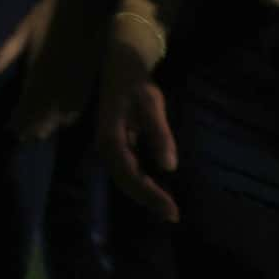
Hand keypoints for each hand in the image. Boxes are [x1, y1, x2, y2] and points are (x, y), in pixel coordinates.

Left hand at [0, 0, 93, 142]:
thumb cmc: (48, 12)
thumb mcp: (22, 30)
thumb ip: (6, 53)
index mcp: (37, 68)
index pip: (25, 103)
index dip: (18, 119)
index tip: (9, 129)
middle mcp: (56, 80)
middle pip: (43, 114)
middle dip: (32, 127)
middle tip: (23, 137)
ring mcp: (75, 81)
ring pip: (61, 115)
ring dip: (49, 126)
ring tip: (39, 135)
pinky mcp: (90, 78)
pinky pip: (80, 106)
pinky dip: (70, 117)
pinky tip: (64, 122)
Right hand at [97, 38, 178, 222]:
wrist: (121, 63)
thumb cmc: (136, 82)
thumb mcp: (151, 104)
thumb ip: (159, 134)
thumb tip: (169, 167)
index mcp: (110, 139)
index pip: (131, 176)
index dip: (150, 195)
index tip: (171, 210)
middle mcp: (105, 147)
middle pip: (125, 182)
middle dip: (148, 199)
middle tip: (173, 215)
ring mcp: (109, 146)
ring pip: (125, 178)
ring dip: (144, 193)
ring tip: (166, 208)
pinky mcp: (116, 144)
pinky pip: (127, 169)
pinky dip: (141, 182)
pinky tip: (156, 188)